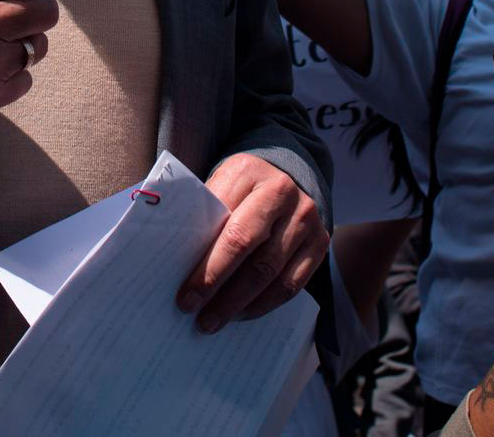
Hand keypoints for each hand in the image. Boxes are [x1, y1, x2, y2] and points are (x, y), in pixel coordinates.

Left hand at [175, 154, 328, 332]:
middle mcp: (282, 192)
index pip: (226, 228)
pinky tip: (243, 313)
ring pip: (271, 271)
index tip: (186, 297)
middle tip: (198, 317)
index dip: (205, 267)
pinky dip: (265, 303)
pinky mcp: (320, 241)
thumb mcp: (216, 187)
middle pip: (249, 251)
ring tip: (216, 320)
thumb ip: (201, 217)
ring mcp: (305, 217)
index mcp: (248, 173)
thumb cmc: (235, 190)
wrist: (279, 176)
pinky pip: (292, 283)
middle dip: (220, 289)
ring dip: (241, 303)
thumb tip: (172, 263)